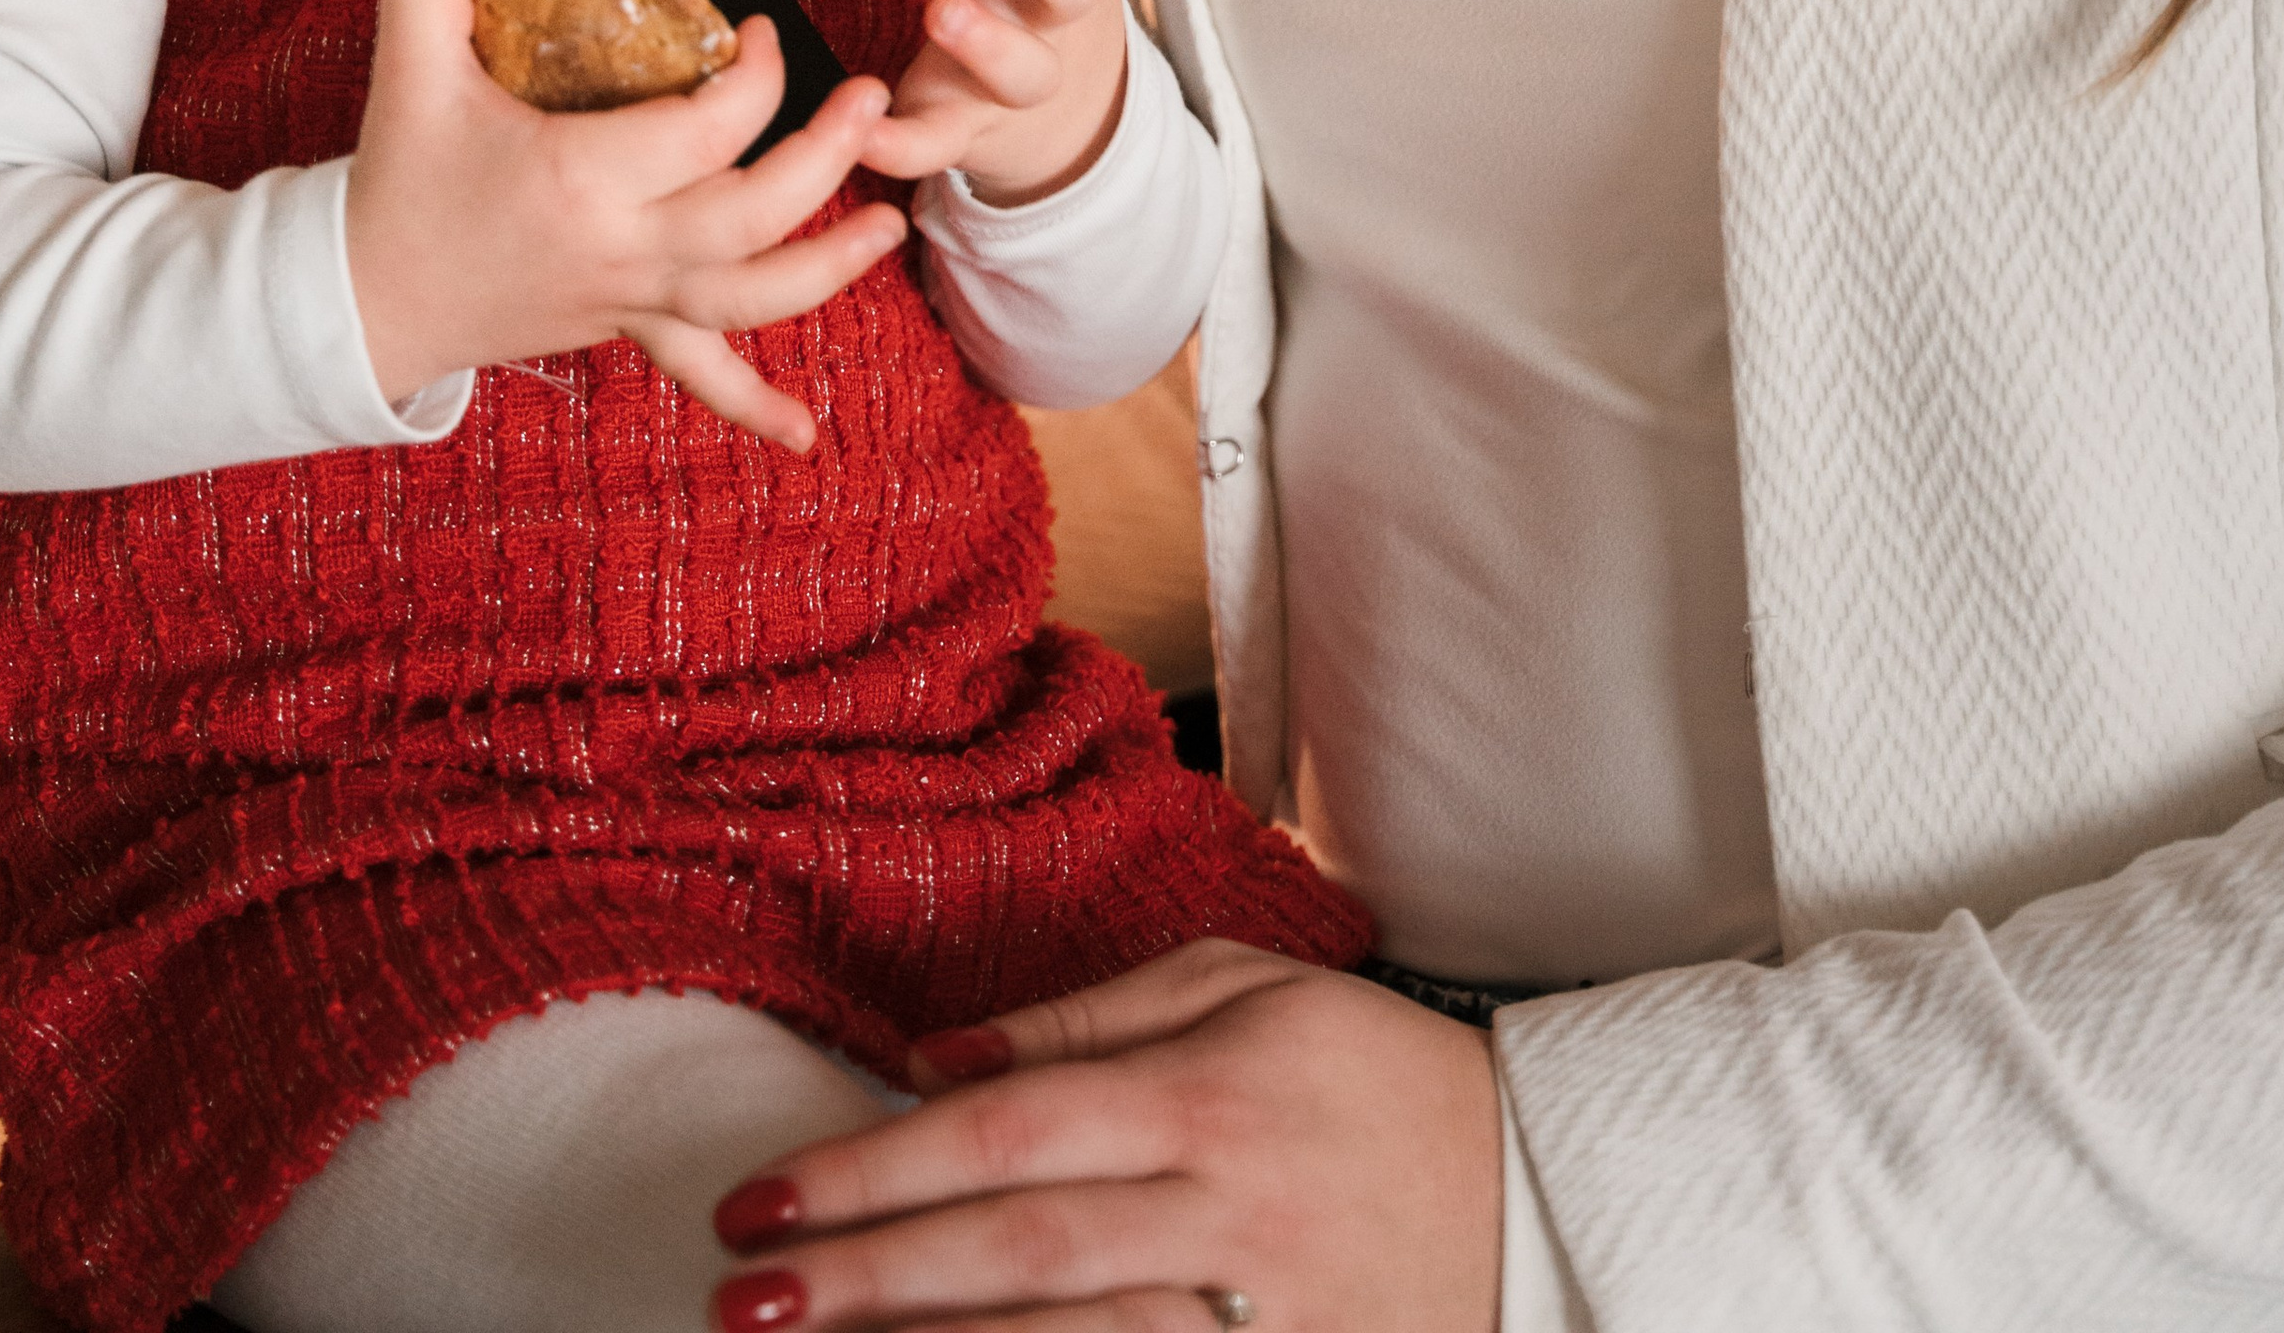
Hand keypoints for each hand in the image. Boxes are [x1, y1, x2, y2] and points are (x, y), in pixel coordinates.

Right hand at [344, 0, 908, 448]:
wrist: (368, 297)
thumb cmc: (399, 177)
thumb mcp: (409, 61)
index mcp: (584, 176)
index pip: (710, 128)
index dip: (757, 75)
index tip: (756, 32)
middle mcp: (623, 247)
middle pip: (755, 212)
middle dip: (827, 156)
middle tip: (872, 99)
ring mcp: (630, 297)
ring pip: (751, 297)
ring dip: (830, 266)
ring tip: (892, 225)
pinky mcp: (625, 326)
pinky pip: (699, 375)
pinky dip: (754, 406)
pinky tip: (804, 436)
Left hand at [703, 938, 1502, 1331]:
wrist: (1545, 1193)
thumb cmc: (1370, 1072)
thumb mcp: (1244, 985)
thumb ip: (1084, 1016)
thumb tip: (932, 1061)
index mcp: (1209, 1091)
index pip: (1008, 1131)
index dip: (875, 1166)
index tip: (760, 1200)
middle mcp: (1227, 1210)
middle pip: (1018, 1251)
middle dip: (866, 1279)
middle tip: (738, 1300)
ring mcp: (1261, 1320)